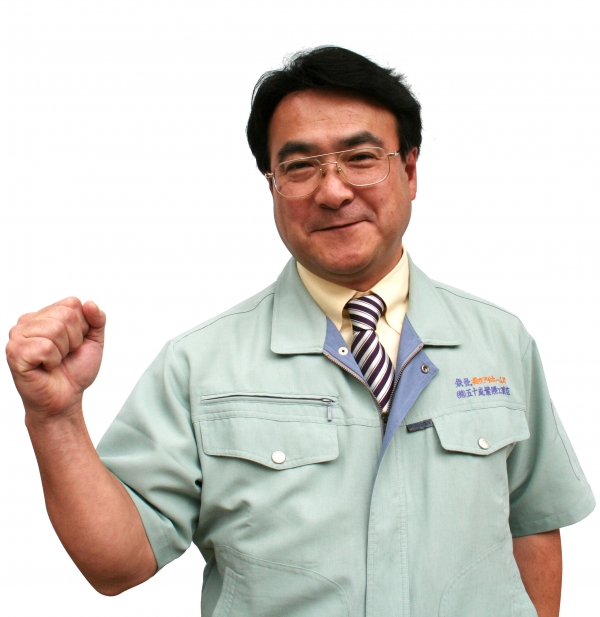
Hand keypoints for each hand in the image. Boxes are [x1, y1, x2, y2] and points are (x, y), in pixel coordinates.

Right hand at [6, 297, 105, 419]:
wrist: (66, 398)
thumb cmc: (75, 370)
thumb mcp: (94, 341)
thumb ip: (97, 319)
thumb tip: (89, 303)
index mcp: (46, 314)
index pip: (72, 303)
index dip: (82, 327)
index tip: (75, 343)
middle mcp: (28, 321)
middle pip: (65, 315)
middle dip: (74, 340)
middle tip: (65, 354)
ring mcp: (18, 336)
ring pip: (55, 329)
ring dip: (63, 351)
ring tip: (55, 360)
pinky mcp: (15, 352)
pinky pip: (45, 347)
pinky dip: (53, 361)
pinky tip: (45, 367)